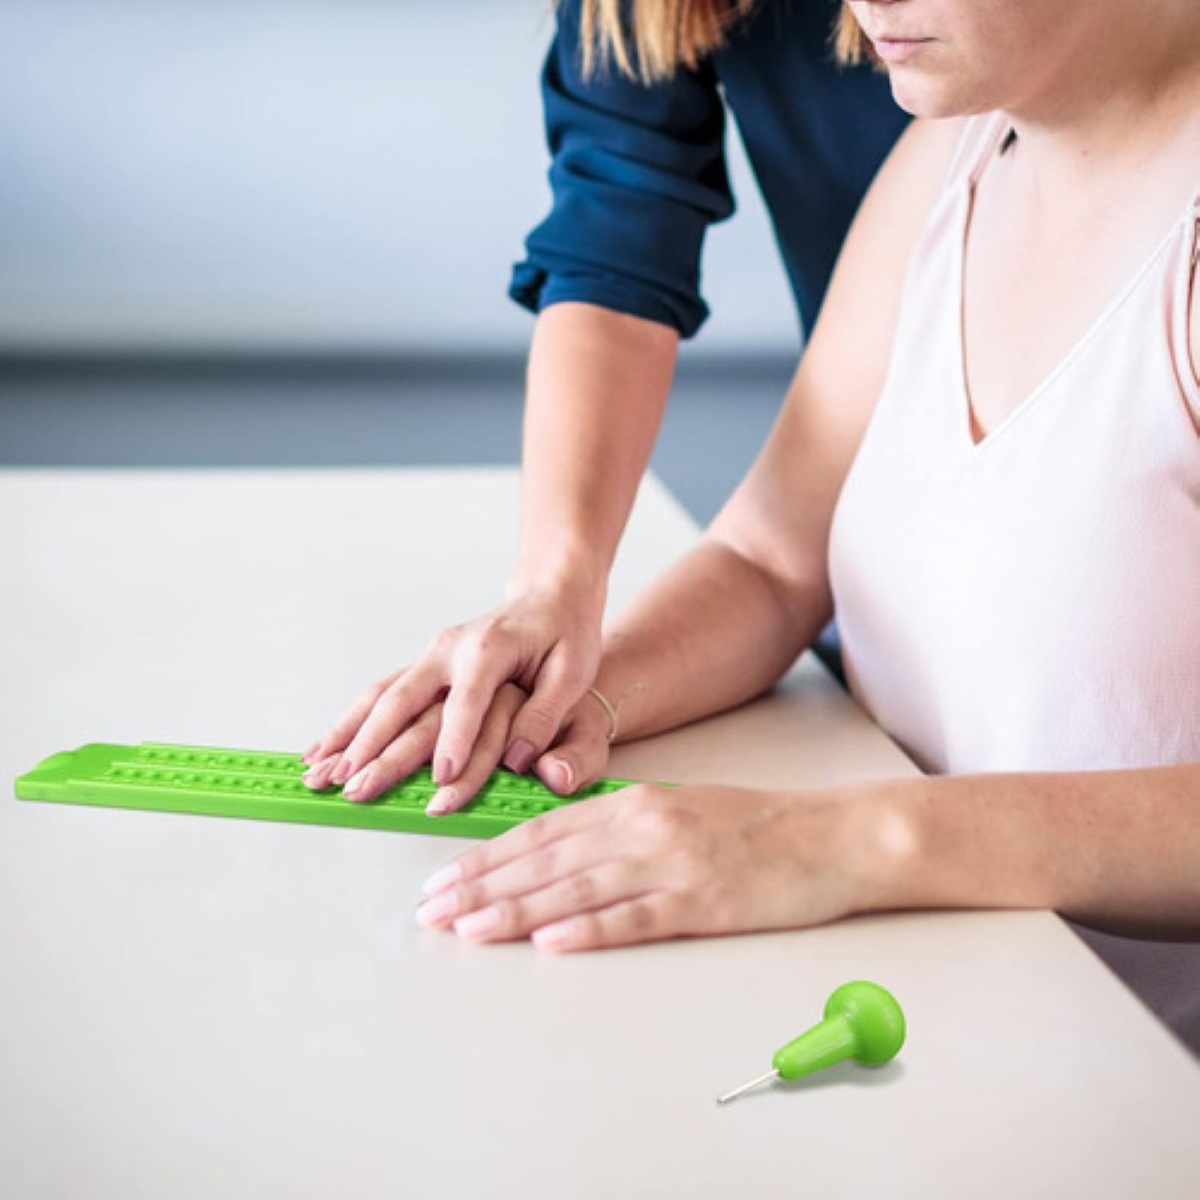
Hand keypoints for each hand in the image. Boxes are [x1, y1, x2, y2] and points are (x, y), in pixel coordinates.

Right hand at [302, 581, 603, 805]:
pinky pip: (379, 694)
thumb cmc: (564, 632)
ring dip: (346, 736)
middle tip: (356, 786)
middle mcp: (449, 650)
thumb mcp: (572, 670)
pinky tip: (326, 749)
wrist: (549, 593)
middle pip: (404, 700)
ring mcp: (431, 657)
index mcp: (488, 649)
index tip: (443, 778)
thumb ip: (545, 713)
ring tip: (319, 773)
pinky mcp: (424, 666)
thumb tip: (519, 758)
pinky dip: (350, 723)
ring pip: (379, 697)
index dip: (455, 740)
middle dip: (375, 746)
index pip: (467, 700)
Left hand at [415, 783, 880, 948]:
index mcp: (638, 802)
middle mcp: (645, 826)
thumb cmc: (757, 826)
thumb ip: (623, 828)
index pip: (545, 830)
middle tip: (432, 908)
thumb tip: (563, 857)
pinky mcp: (703, 902)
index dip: (489, 856)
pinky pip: (634, 918)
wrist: (831, 836)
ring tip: (467, 929)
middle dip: (482, 884)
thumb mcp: (682, 810)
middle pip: (547, 858)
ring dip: (514, 910)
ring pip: (576, 888)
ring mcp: (672, 864)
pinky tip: (549, 943)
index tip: (446, 878)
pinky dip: (588, 931)